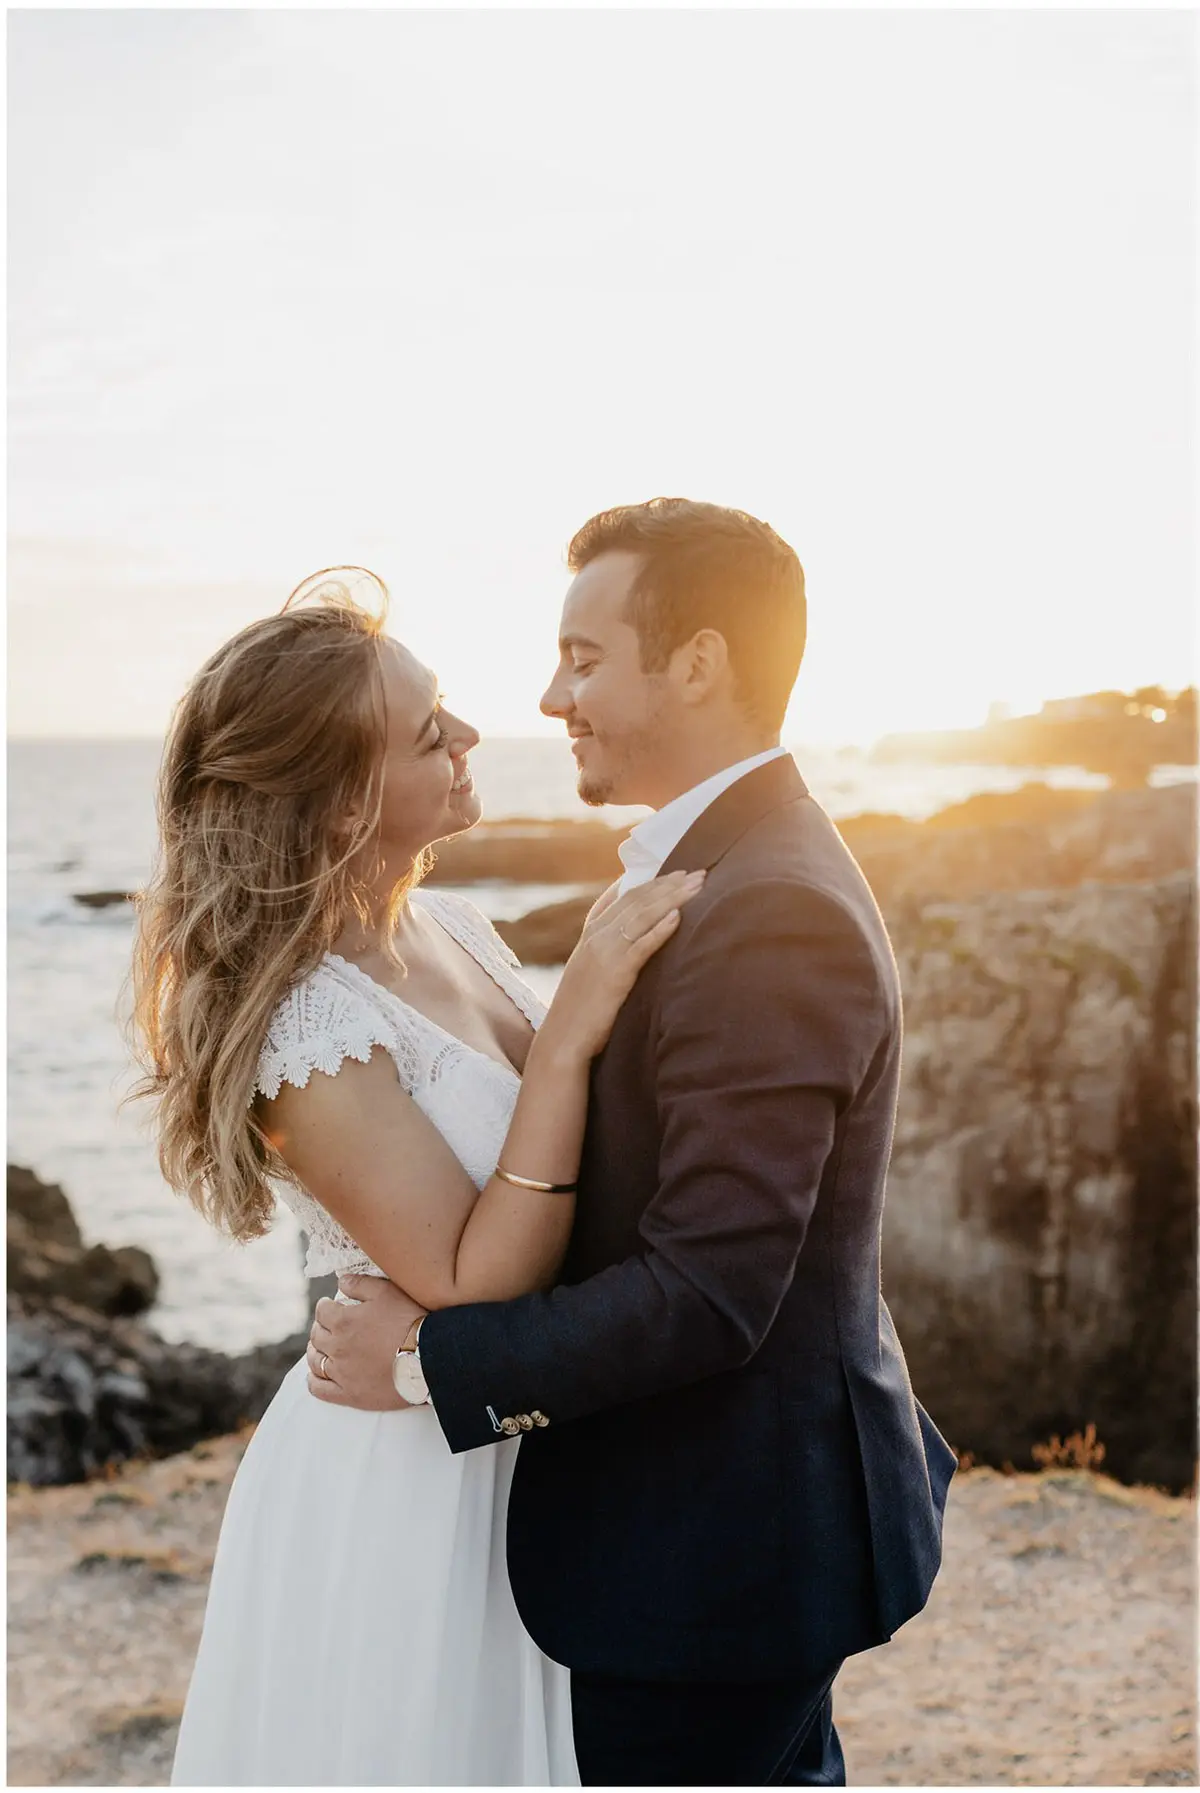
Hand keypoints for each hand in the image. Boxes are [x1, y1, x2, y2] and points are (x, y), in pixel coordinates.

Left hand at [306, 1275, 428, 1409]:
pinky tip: (316, 1375)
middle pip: (317, 1335)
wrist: (428, 1358)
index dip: (325, 1306)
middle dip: (320, 1327)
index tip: (330, 1306)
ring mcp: (341, 1372)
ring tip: (321, 1348)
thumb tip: (340, 1281)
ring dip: (315, 1351)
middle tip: (328, 1326)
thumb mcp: (387, 1292)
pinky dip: (313, 1380)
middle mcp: (337, 1347)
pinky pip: (320, 1389)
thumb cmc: (410, 1320)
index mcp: (343, 1321)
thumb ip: (360, 1284)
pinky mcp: (349, 1394)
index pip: (322, 1311)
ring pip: (315, 1360)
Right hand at [539, 869, 704, 1061]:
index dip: (648, 881)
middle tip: (697, 873)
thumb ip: (607, 953)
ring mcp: (604, 952)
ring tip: (697, 886)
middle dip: (668, 884)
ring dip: (672, 898)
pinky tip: (678, 916)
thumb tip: (632, 944)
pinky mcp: (614, 973)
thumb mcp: (590, 973)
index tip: (673, 871)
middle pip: (636, 900)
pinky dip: (660, 928)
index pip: (620, 897)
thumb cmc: (580, 1012)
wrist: (562, 1039)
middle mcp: (595, 937)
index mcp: (590, 935)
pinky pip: (641, 945)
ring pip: (642, 915)